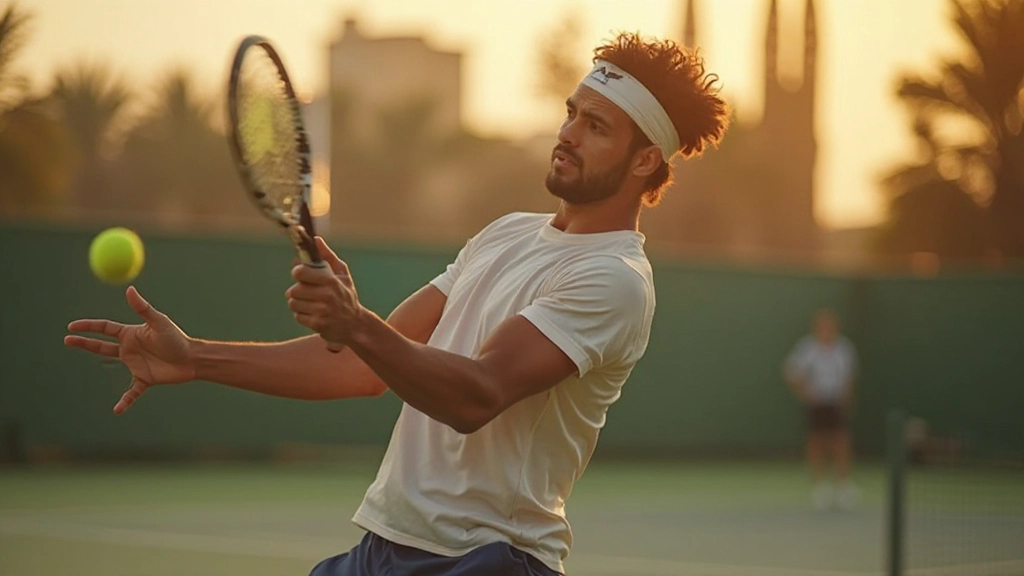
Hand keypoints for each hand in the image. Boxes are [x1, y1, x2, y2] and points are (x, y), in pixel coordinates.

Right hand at [64, 286, 194, 413]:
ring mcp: (135, 364)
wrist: (192, 359)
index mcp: (131, 333)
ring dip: (97, 361)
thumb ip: (142, 308)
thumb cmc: (176, 338)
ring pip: (110, 362)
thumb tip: (129, 289)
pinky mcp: (144, 379)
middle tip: (66, 339)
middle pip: (101, 344)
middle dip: (84, 342)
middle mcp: (130, 347)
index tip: (72, 326)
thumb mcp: (158, 322)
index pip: (105, 328)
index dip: (88, 326)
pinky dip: (124, 401)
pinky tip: (117, 410)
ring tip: (77, 364)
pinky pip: (131, 392)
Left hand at [287, 237, 361, 344]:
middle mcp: (327, 296)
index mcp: (331, 281)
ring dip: (299, 303)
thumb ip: (327, 256)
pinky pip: (297, 316)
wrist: (356, 324)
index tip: (302, 275)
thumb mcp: (342, 274)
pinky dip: (302, 315)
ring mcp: (322, 312)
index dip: (298, 272)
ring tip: (310, 303)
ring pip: (293, 303)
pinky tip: (313, 314)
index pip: (301, 273)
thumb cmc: (347, 296)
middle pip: (294, 290)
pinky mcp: (318, 325)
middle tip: (307, 292)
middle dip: (297, 291)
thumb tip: (315, 240)